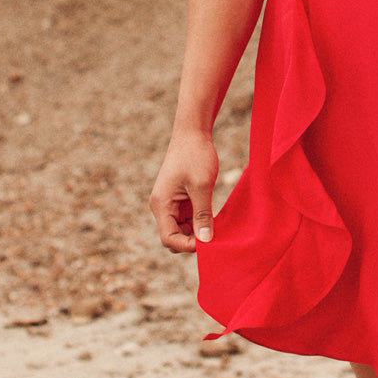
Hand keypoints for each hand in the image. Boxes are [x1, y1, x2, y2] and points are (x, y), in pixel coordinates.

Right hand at [149, 129, 218, 252]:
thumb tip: (205, 241)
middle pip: (173, 237)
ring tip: (217, 230)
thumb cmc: (195, 155)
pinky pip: (187, 218)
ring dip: (197, 232)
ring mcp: (171, 203)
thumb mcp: (202, 186)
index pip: (169, 238)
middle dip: (192, 241)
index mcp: (161, 204)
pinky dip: (199, 222)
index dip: (187, 245)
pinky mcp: (180, 198)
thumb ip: (202, 214)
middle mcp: (162, 206)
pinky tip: (214, 220)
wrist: (193, 132)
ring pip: (182, 229)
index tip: (208, 243)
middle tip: (214, 239)